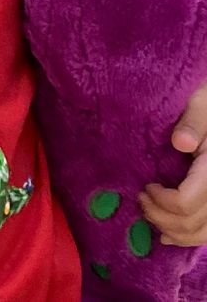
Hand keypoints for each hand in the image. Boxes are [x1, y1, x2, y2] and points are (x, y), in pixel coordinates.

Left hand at [138, 84, 206, 245]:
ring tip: (151, 213)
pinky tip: (169, 233)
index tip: (146, 186)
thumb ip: (193, 121)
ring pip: (202, 234)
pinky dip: (188, 237)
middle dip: (160, 216)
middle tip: (141, 199)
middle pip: (191, 222)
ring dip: (172, 230)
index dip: (161, 201)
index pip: (186, 202)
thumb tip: (180, 142)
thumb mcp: (201, 103)